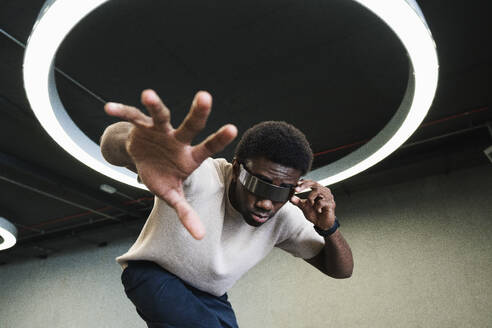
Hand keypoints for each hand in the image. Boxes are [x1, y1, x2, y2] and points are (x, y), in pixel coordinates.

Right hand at [104, 89, 236, 239]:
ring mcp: (160, 130)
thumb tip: (200, 236)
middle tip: (205, 96)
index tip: (232, 128)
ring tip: (147, 94)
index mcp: (189, 157)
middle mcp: (178, 140)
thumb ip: (186, 212)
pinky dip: (121, 112)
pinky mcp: (142, 125)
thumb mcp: (173, 195)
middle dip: (197, 112)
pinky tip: (108, 108)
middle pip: (189, 125)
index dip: (218, 140)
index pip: (207, 148)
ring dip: (155, 105)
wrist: (144, 159)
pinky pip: (132, 117)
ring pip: (161, 115)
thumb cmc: (163, 176)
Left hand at [290, 180, 335, 229]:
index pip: (311, 182)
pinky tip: (318, 211)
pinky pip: (321, 202)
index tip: (296, 184)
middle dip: (304, 186)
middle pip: (314, 183)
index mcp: (318, 190)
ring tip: (310, 204)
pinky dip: (316, 207)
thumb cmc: (315, 214)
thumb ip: (298, 202)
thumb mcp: (304, 207)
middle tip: (297, 190)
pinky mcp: (331, 204)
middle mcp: (324, 192)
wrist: (322, 224)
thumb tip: (290, 197)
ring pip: (318, 191)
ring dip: (310, 197)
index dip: (303, 182)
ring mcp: (329, 197)